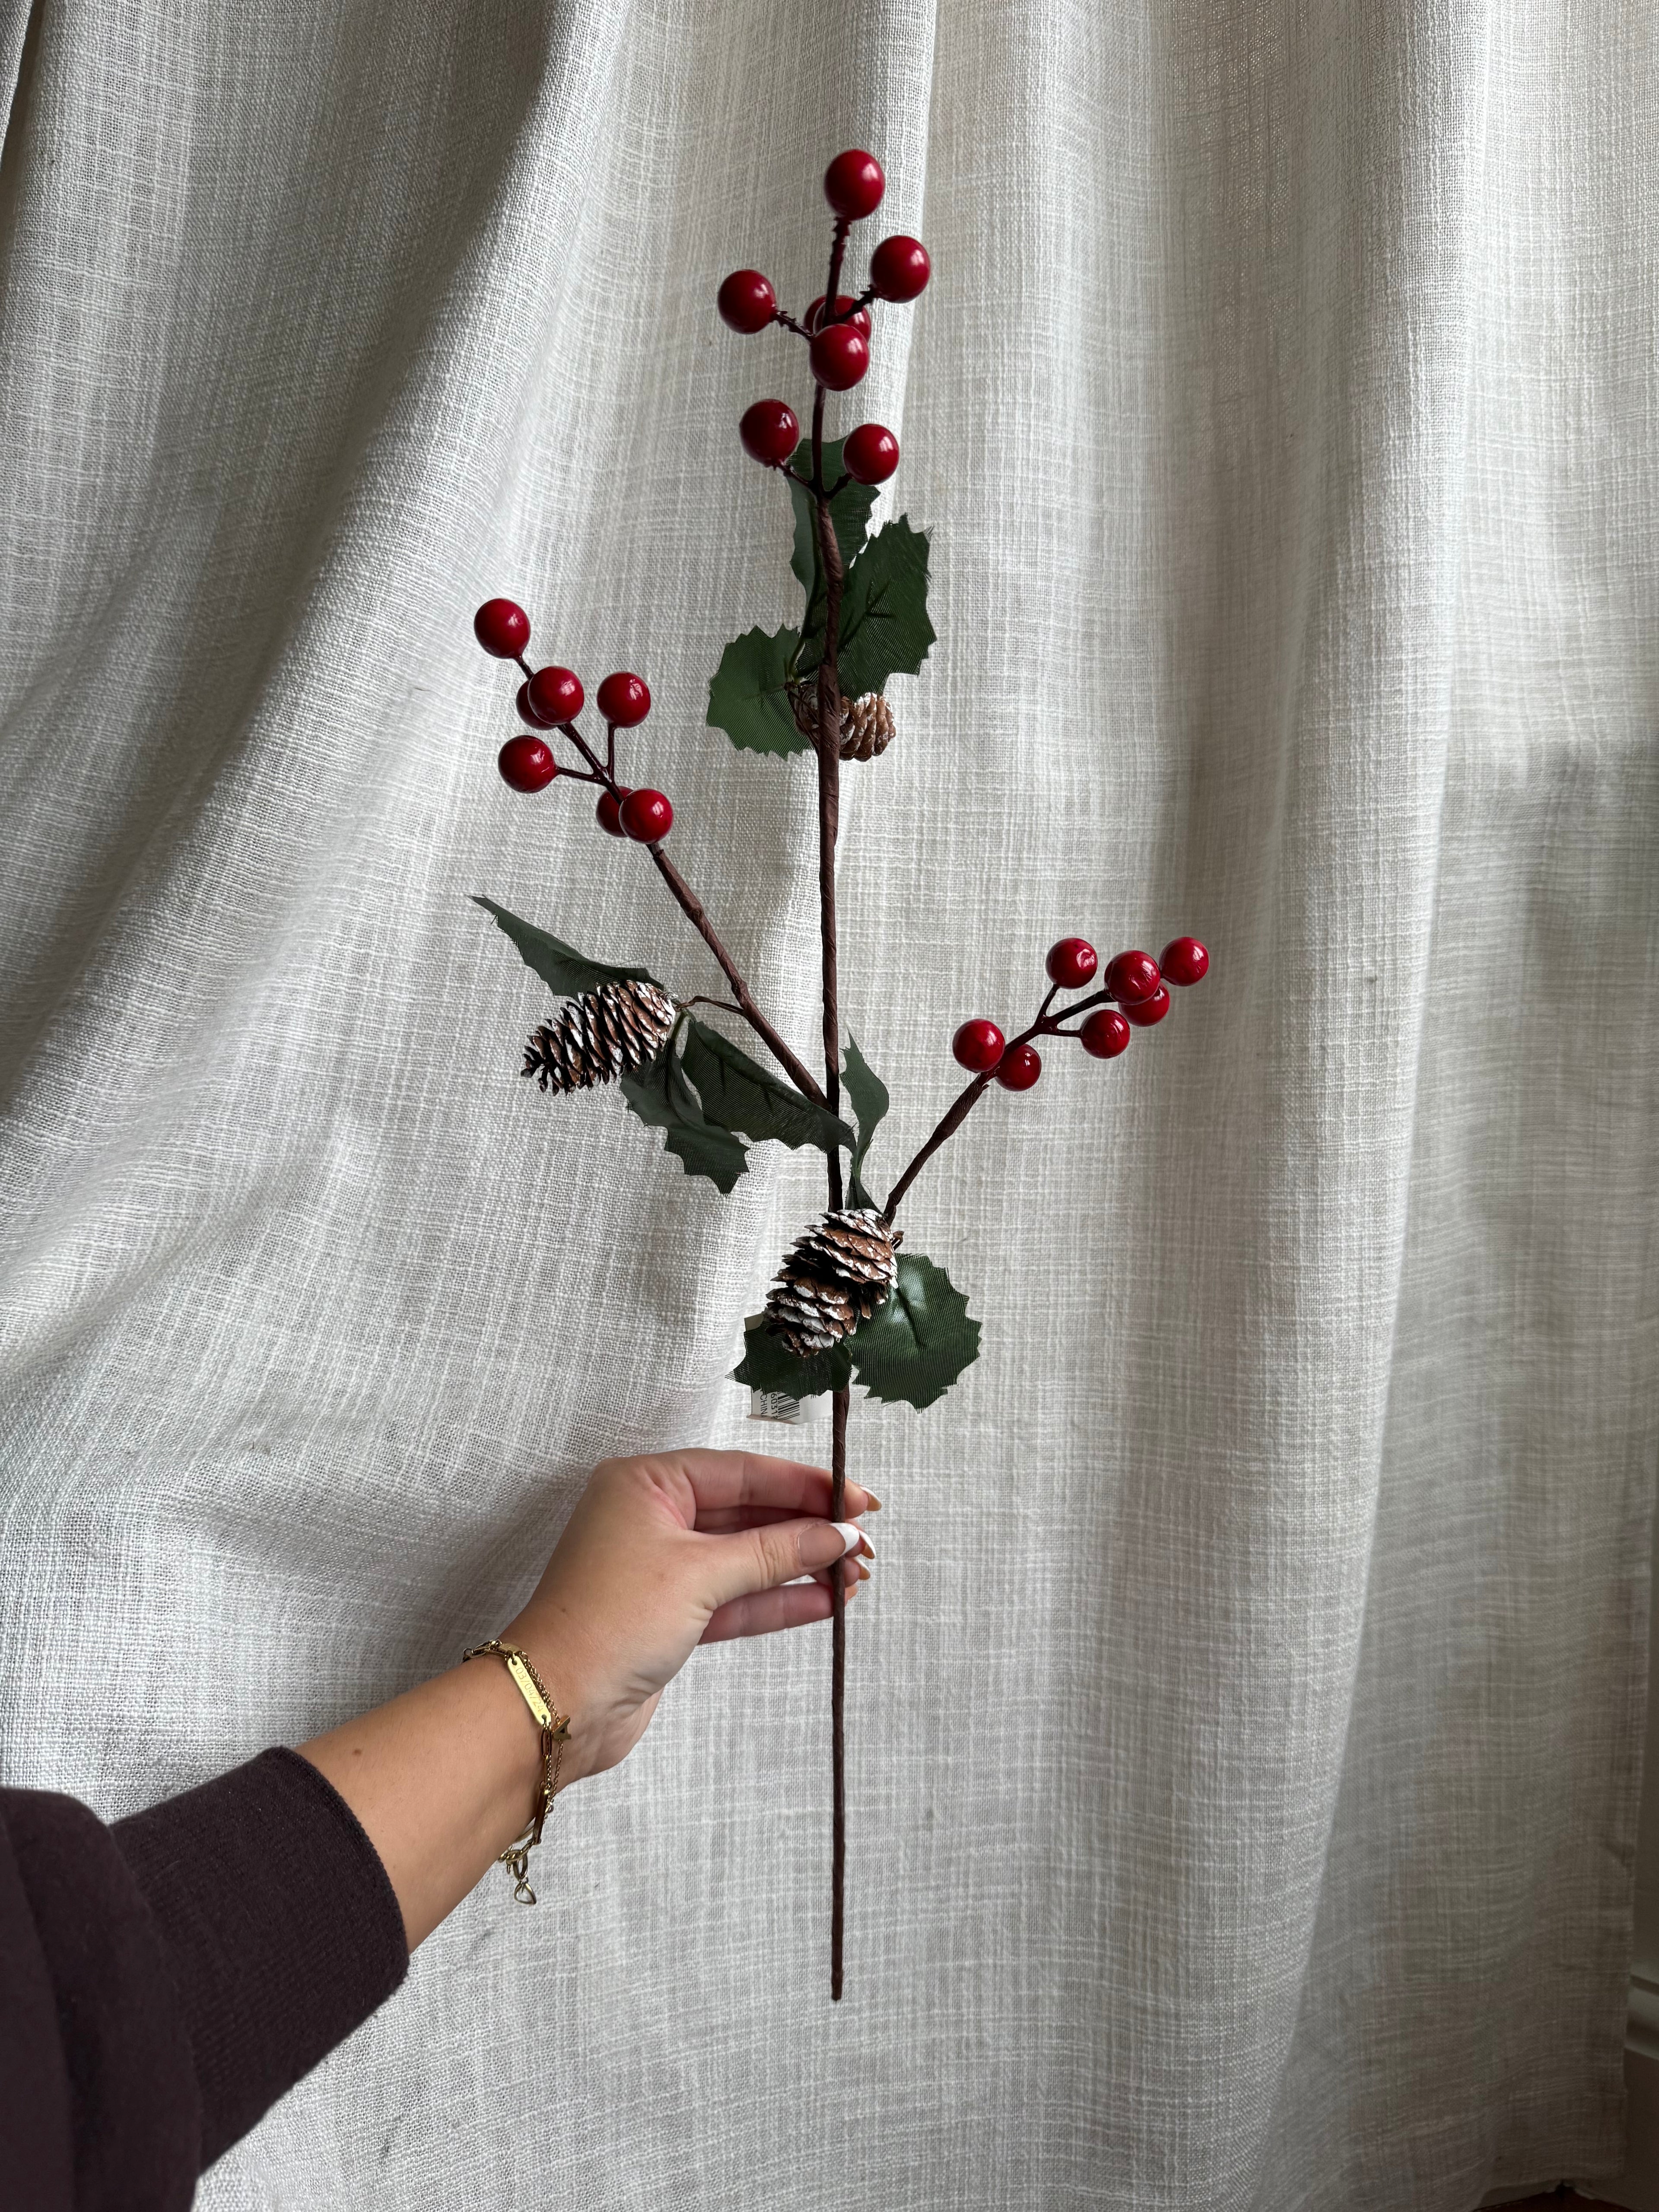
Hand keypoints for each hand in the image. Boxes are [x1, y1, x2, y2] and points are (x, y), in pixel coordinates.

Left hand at [297, 1447, 875, 1947]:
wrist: (557, 1705)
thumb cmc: (611, 1621)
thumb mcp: (700, 1573)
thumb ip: (775, 1551)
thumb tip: (838, 1535)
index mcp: (646, 1483)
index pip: (742, 1472)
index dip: (805, 1485)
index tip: (860, 1500)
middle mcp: (653, 1517)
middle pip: (748, 1513)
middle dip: (809, 1529)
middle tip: (867, 1543)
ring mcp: (662, 1569)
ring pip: (747, 1559)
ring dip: (802, 1567)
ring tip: (860, 1575)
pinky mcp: (672, 1617)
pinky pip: (737, 1599)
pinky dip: (779, 1600)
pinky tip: (828, 1601)